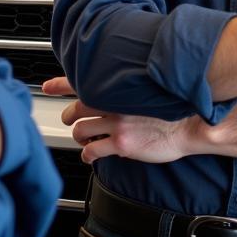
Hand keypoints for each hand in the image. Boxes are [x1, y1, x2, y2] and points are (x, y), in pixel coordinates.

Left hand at [43, 76, 195, 164]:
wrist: (189, 124)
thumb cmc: (172, 107)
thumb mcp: (146, 89)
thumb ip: (125, 89)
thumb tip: (110, 89)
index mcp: (118, 87)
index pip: (82, 81)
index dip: (61, 83)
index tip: (47, 85)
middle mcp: (114, 102)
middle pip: (76, 108)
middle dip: (69, 116)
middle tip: (70, 120)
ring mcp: (116, 123)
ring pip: (80, 130)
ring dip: (78, 136)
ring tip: (83, 138)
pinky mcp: (122, 143)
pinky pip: (93, 150)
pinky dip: (87, 155)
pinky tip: (90, 156)